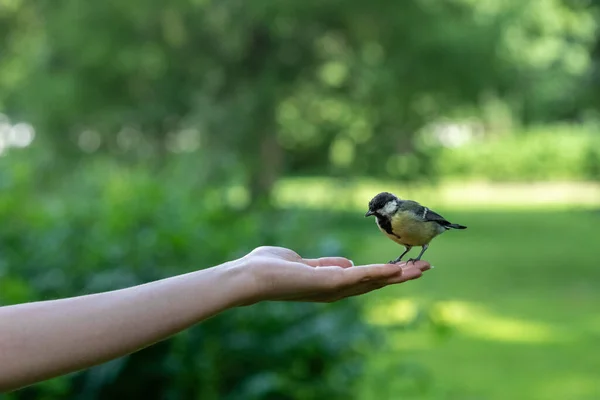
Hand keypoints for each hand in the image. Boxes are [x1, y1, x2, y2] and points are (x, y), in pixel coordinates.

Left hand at [240, 246, 430, 303]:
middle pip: (375, 282)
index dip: (387, 274)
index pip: (365, 279)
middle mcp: (335, 290)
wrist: (251, 276)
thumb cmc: (270, 268)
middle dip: (401, 276)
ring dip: (398, 275)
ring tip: (422, 268)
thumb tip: (346, 263)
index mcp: (330, 284)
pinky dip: (380, 272)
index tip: (407, 266)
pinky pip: (360, 277)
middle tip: (426, 267)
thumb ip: (326, 264)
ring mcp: (332, 289)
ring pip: (373, 281)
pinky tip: (397, 268)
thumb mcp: (305, 263)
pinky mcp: (328, 283)